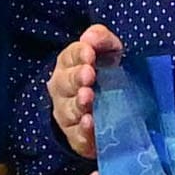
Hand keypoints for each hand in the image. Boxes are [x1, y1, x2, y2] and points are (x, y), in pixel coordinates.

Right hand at [47, 22, 119, 156]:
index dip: (78, 54)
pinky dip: (82, 130)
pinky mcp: (76, 137)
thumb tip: (90, 37)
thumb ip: (101, 39)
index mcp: (69, 66)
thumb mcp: (109, 51)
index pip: (69, 57)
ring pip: (68, 109)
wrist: (111, 111)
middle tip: (88, 74)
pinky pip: (76, 134)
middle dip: (76, 78)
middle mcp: (63, 90)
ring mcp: (67, 114)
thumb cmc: (106, 75)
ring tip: (88, 98)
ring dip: (78, 104)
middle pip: (65, 82)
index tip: (89, 53)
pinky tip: (90, 123)